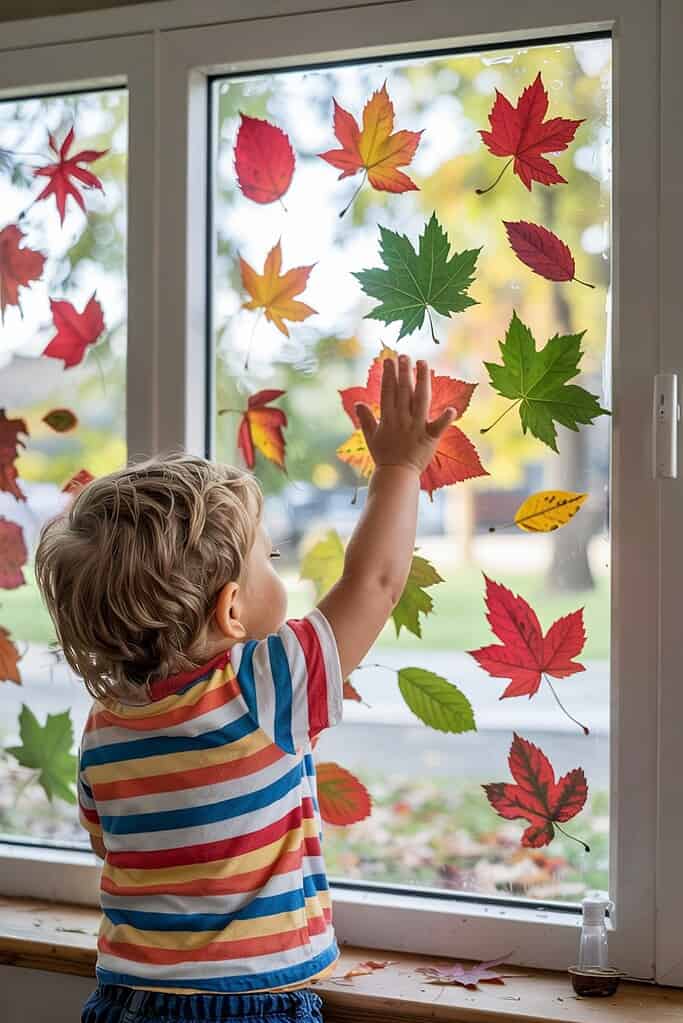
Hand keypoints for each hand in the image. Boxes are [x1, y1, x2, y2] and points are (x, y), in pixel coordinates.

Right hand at [355, 355, 454, 475]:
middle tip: (405, 356)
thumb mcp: (371, 437)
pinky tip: (451, 408)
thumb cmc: (384, 456)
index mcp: (388, 418)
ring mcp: (417, 428)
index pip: (388, 392)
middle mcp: (403, 420)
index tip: (389, 360)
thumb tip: (358, 404)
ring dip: (422, 381)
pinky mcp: (430, 438)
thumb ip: (366, 420)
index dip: (388, 375)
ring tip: (423, 364)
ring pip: (420, 400)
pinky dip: (445, 419)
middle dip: (404, 372)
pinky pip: (439, 427)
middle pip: (403, 391)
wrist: (396, 475)